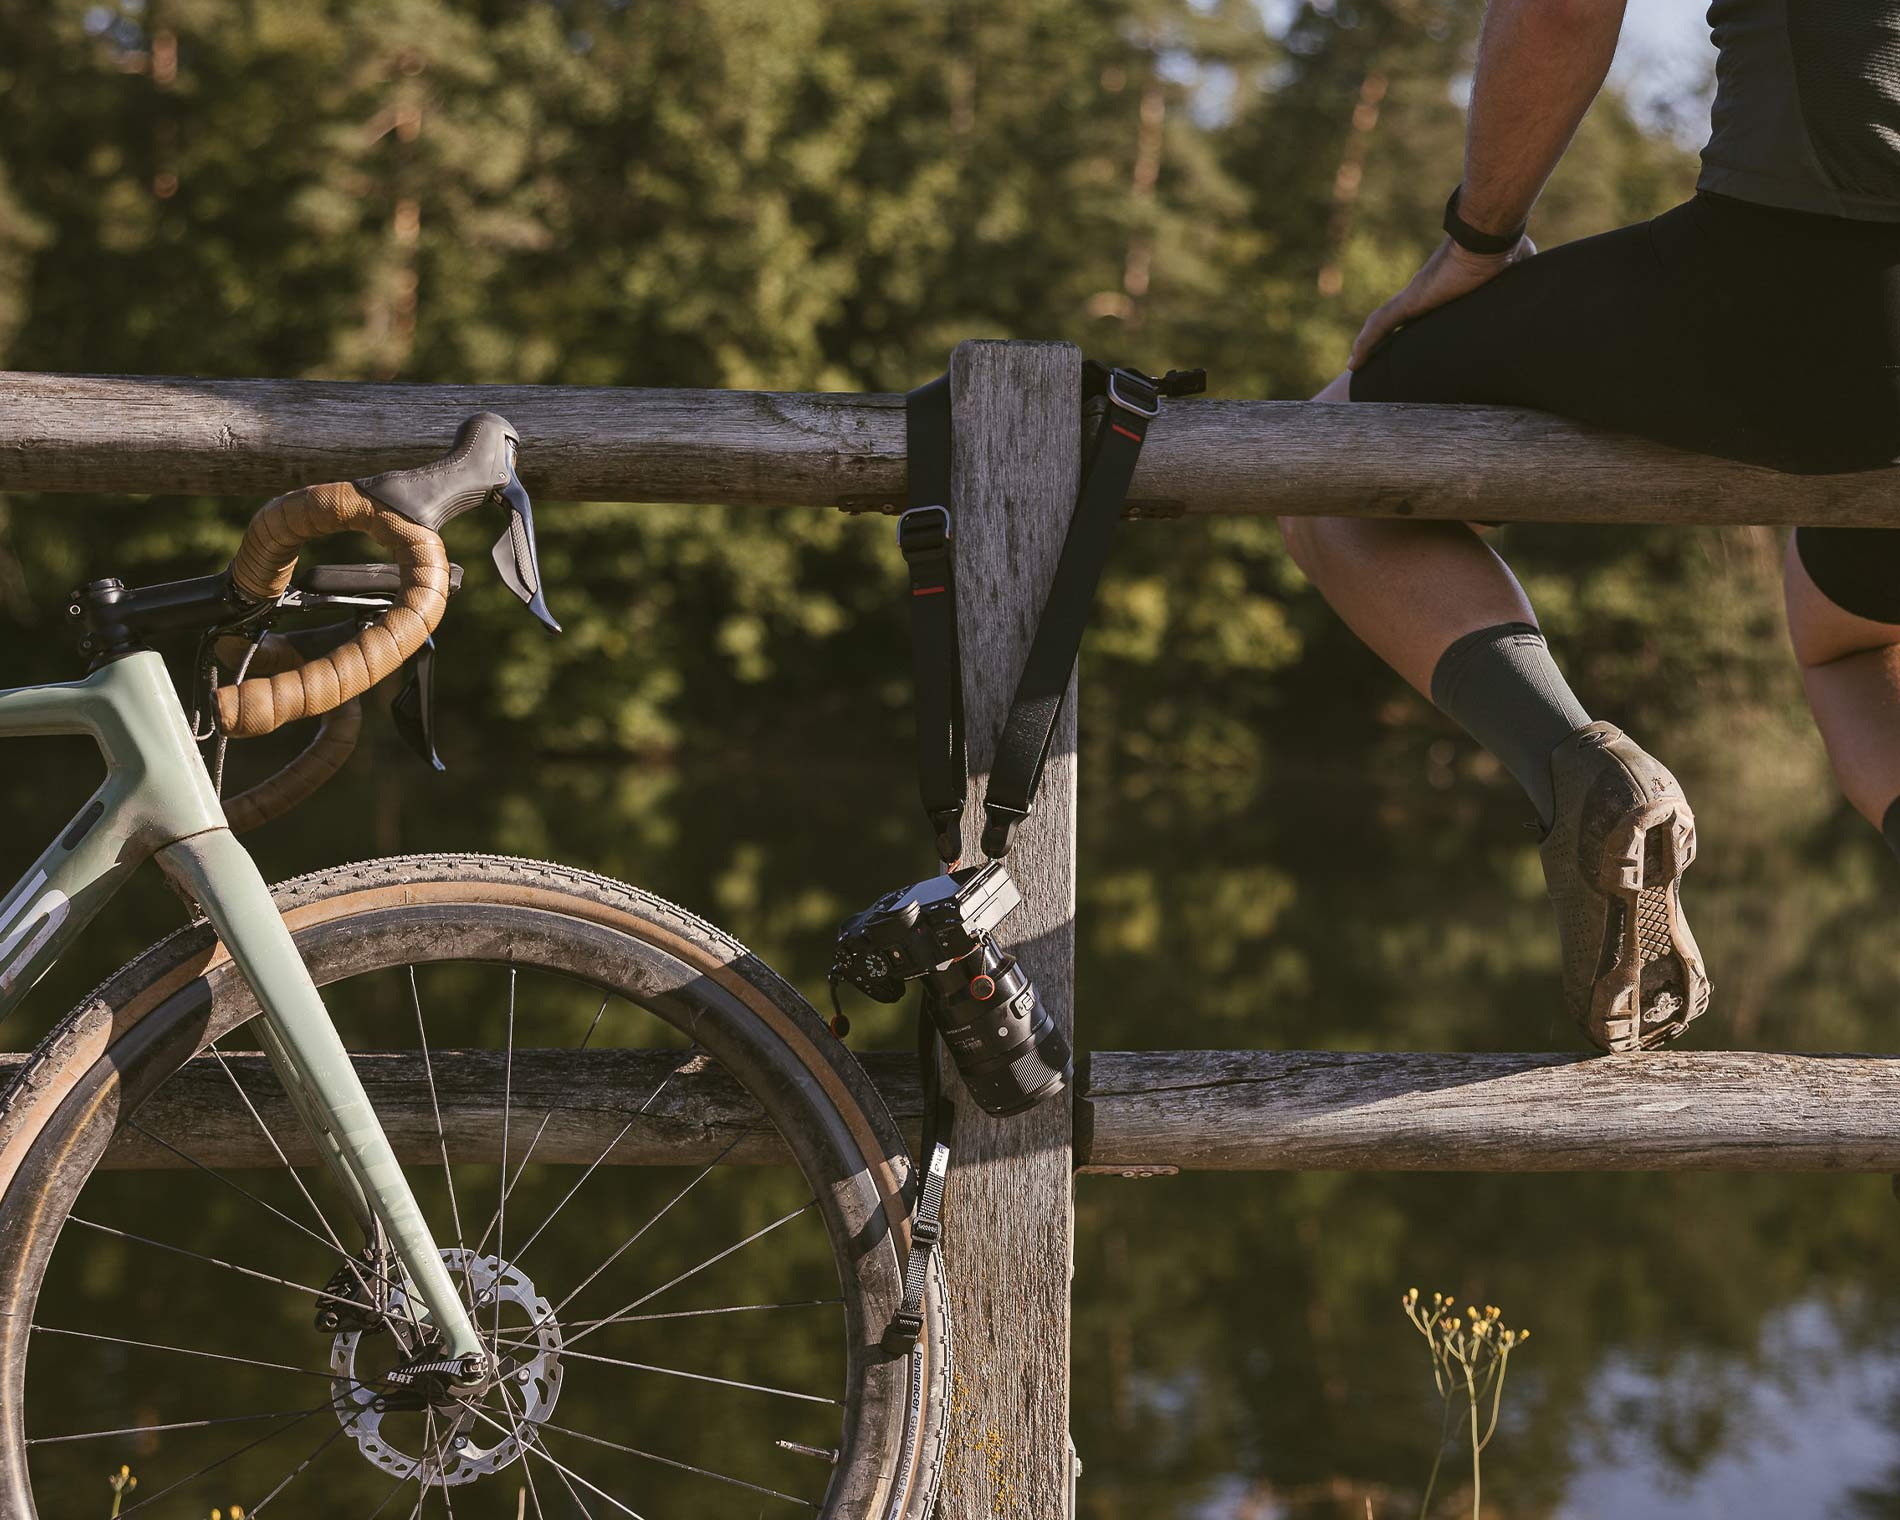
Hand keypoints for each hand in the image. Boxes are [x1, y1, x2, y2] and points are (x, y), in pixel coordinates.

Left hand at [1346, 234, 1535, 370]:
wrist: (1492, 235)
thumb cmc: (1505, 249)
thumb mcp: (1514, 273)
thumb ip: (1514, 282)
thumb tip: (1534, 291)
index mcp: (1448, 288)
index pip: (1425, 311)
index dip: (1414, 327)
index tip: (1409, 343)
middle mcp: (1426, 291)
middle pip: (1398, 321)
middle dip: (1385, 341)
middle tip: (1374, 363)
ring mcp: (1416, 294)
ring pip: (1382, 325)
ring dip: (1368, 345)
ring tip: (1355, 368)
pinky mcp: (1411, 299)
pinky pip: (1380, 324)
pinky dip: (1366, 342)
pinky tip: (1353, 362)